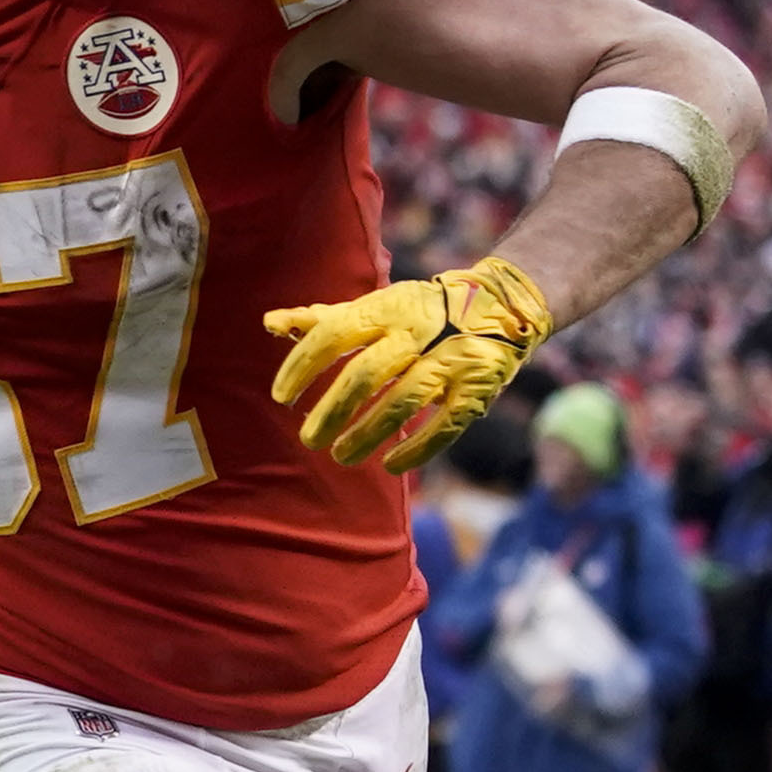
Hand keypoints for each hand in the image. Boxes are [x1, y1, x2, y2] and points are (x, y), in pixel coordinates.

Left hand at [266, 254, 551, 473]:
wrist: (502, 304)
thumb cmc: (422, 312)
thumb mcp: (376, 308)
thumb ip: (324, 319)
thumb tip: (269, 323)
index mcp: (388, 309)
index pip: (334, 333)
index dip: (303, 365)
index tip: (281, 396)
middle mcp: (418, 332)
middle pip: (366, 373)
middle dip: (333, 410)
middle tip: (309, 438)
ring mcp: (451, 360)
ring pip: (403, 401)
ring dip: (367, 433)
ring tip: (340, 456)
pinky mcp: (477, 388)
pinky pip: (446, 424)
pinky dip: (417, 449)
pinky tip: (391, 467)